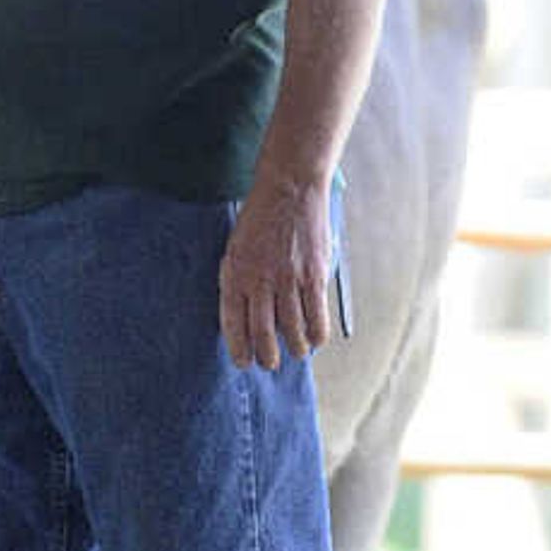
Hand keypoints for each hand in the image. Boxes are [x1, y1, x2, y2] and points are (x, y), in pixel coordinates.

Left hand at [219, 173, 336, 371]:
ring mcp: (288, 279)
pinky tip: (315, 339)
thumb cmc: (260, 218)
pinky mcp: (314, 275)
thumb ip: (240, 280)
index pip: (233, 324)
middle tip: (270, 363)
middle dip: (266, 357)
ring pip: (292, 332)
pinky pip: (317, 318)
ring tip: (296, 352)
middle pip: (263, 335)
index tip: (243, 362)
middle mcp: (259, 280)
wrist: (289, 187)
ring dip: (295, 349)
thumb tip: (248, 316)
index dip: (238, 348)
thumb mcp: (237, 247)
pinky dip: (317, 335)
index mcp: (235, 273)